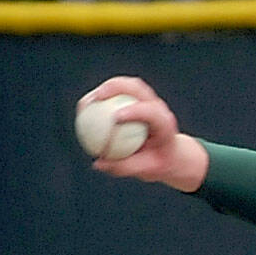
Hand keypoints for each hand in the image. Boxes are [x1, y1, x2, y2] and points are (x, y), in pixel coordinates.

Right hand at [80, 77, 208, 192]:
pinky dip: (102, 95)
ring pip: (128, 84)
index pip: (152, 112)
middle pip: (138, 88)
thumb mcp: (146, 170)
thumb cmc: (157, 162)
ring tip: (87, 101)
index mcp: (165, 124)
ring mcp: (149, 100)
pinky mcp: (138, 99)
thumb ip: (125, 167)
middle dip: (116, 88)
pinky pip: (119, 92)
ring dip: (107, 87)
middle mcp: (158, 107)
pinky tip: (87, 106)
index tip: (116, 117)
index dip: (135, 111)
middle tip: (96, 98)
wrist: (168, 153)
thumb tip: (98, 163)